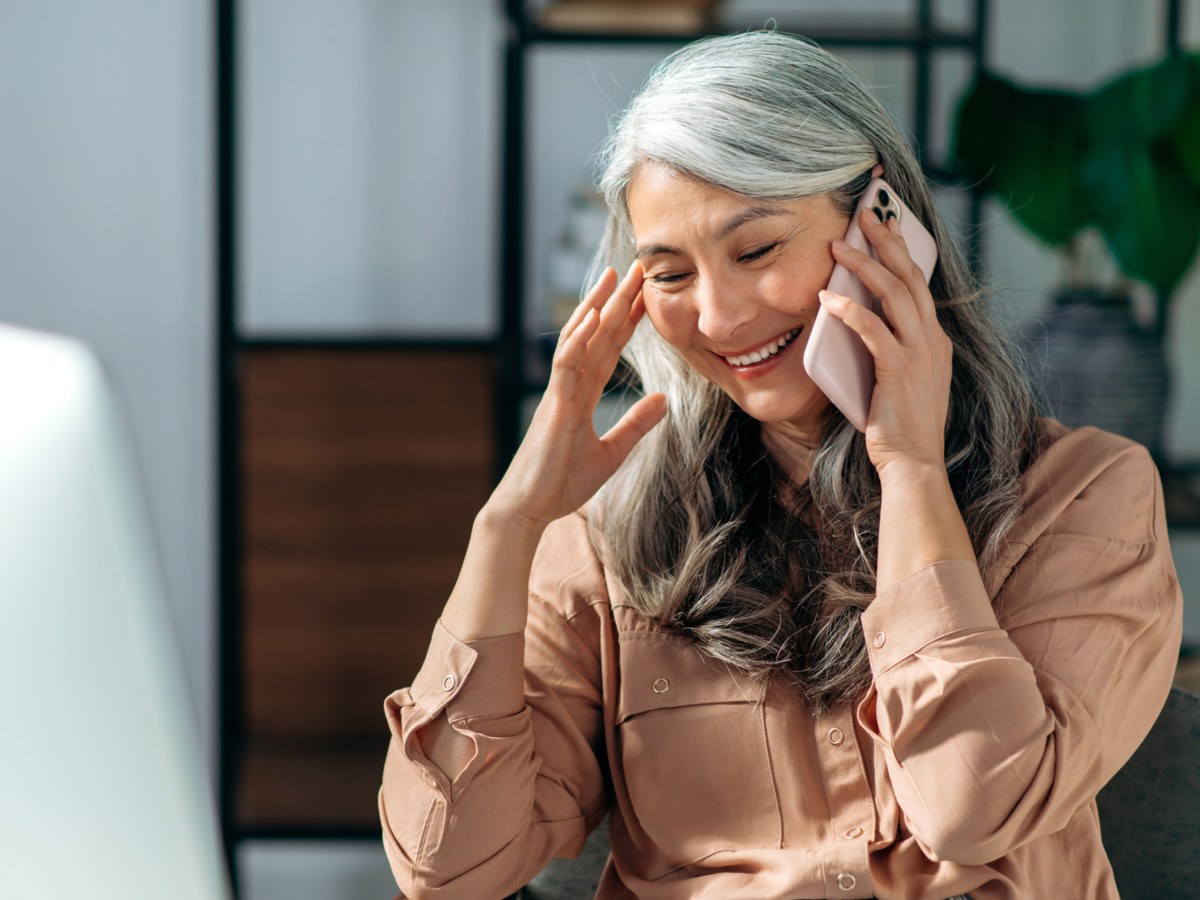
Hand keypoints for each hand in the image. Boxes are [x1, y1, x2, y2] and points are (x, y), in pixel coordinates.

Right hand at [489, 261, 666, 532]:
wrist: (530, 509)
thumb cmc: (561, 483)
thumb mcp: (611, 453)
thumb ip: (636, 424)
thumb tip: (664, 399)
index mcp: (582, 396)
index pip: (609, 349)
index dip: (628, 322)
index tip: (648, 296)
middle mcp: (570, 387)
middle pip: (597, 335)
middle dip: (618, 302)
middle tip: (638, 268)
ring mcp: (559, 394)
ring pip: (579, 340)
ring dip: (596, 307)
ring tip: (614, 277)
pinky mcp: (553, 407)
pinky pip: (565, 366)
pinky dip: (577, 340)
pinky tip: (592, 318)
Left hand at [818, 207, 952, 476]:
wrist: (914, 464)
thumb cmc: (899, 426)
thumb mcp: (899, 378)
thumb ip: (889, 348)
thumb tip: (857, 320)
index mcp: (934, 339)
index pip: (919, 283)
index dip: (902, 250)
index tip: (887, 224)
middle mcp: (932, 340)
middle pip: (910, 276)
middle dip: (886, 241)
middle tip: (865, 213)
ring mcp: (919, 353)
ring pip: (894, 293)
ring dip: (864, 266)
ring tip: (837, 247)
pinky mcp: (899, 370)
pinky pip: (872, 329)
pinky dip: (849, 310)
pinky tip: (826, 299)